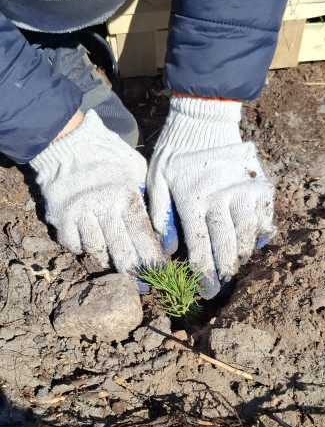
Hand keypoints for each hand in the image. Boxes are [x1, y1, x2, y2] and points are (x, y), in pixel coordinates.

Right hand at [30, 109, 161, 274]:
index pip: (142, 235)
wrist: (66, 141)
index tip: (162, 274)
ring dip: (109, 263)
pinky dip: (83, 249)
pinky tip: (92, 249)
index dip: (152, 258)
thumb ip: (147, 197)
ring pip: (97, 251)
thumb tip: (161, 227)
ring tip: (119, 272)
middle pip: (121, 250)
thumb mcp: (136, 169)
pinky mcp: (60, 218)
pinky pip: (74, 245)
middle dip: (134, 272)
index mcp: (125, 195)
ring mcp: (79, 215)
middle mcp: (103, 208)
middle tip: (143, 286)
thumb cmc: (107, 154)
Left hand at [147, 96, 274, 297]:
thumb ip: (160, 216)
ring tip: (234, 267)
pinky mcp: (260, 186)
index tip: (206, 292)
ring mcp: (244, 192)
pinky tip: (252, 243)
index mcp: (193, 201)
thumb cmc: (175, 153)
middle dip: (225, 273)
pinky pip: (265, 219)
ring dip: (242, 256)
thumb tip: (168, 251)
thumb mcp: (156, 180)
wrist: (205, 120)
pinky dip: (261, 235)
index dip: (204, 275)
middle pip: (227, 248)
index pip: (201, 248)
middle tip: (223, 287)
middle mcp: (221, 199)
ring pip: (249, 237)